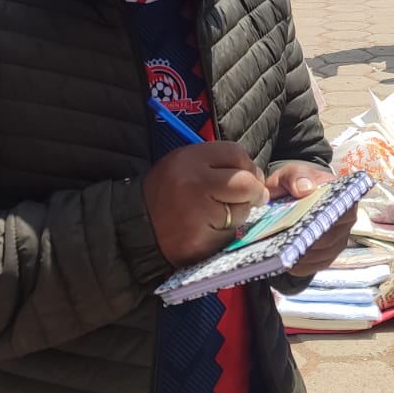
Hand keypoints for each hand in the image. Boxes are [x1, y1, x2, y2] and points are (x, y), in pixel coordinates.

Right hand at [142, 142, 269, 267]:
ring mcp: (198, 213)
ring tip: (214, 214)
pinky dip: (225, 232)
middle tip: (252, 197)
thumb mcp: (184, 164)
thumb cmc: (165, 193)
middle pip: (246, 184)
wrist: (135, 225)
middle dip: (254, 192)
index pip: (236, 153)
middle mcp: (194, 182)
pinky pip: (230, 233)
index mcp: (189, 159)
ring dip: (238, 214)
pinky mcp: (201, 239)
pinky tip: (206, 230)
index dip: (249, 166)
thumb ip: (218, 163)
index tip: (250, 176)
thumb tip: (258, 177)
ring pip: (241, 211)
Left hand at [267, 163, 353, 276]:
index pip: (344, 210)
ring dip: (304, 256)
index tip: (309, 223)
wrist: (288, 197)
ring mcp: (337, 241)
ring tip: (283, 254)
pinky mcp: (325, 256)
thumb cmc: (294, 184)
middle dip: (311, 241)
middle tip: (289, 243)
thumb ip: (297, 176)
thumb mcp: (291, 173)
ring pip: (323, 254)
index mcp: (343, 196)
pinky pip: (314, 266)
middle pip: (332, 237)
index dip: (329, 218)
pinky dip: (300, 266)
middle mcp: (345, 221)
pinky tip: (286, 263)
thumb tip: (306, 188)